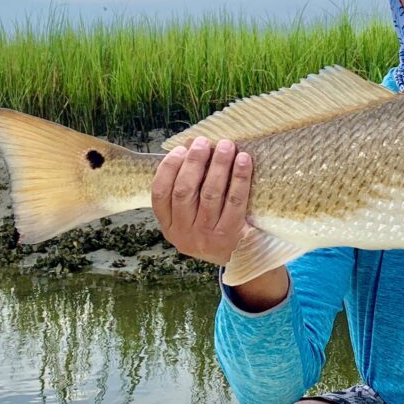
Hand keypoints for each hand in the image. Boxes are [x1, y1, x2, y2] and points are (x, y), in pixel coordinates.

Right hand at [151, 136, 251, 264]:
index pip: (160, 193)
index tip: (180, 149)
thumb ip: (188, 184)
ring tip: (226, 145)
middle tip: (204, 143)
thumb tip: (190, 144)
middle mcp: (184, 233)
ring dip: (219, 165)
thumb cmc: (213, 228)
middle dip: (194, 162)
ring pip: (210, 194)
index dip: (168, 168)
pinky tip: (243, 161)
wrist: (240, 260)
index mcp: (169, 226)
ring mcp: (206, 236)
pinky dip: (240, 177)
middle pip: (184, 191)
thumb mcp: (193, 214)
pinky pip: (235, 201)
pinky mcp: (231, 236)